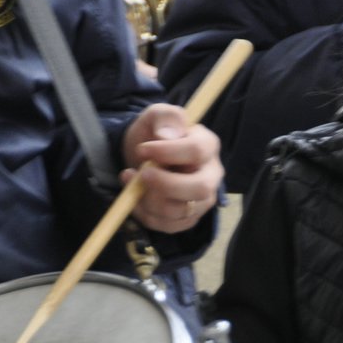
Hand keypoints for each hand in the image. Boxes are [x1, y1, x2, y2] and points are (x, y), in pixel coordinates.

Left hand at [121, 103, 223, 233]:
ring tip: (131, 181)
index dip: (168, 152)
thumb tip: (167, 136)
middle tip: (141, 175)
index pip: (197, 152)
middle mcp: (211, 175)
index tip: (143, 149)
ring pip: (179, 211)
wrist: (144, 156)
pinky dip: (145, 214)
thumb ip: (165, 117)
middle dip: (165, 185)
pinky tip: (136, 197)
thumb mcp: (157, 116)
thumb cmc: (155, 134)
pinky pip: (167, 225)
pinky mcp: (188, 219)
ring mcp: (202, 200)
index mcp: (208, 146)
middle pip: (201, 188)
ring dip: (148, 199)